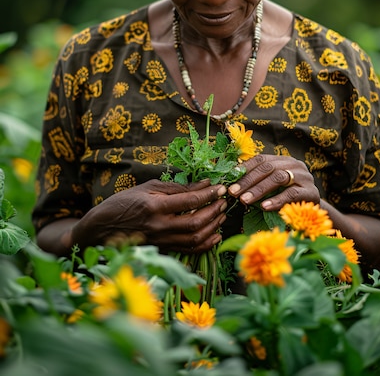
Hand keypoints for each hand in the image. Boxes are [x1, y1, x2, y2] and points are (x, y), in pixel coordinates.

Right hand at [72, 179, 226, 253]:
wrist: (101, 229)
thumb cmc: (123, 203)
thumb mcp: (148, 188)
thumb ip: (177, 188)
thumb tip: (203, 184)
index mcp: (155, 206)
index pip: (190, 200)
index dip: (210, 194)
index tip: (221, 187)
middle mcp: (159, 226)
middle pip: (196, 221)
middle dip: (214, 210)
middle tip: (224, 201)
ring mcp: (161, 241)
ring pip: (195, 238)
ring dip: (213, 226)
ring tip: (221, 214)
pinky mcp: (162, 250)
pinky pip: (189, 250)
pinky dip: (206, 243)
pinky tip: (214, 234)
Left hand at [228, 154, 319, 210]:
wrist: (313, 211)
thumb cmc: (287, 198)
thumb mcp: (272, 187)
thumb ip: (258, 181)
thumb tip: (232, 179)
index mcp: (283, 160)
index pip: (261, 159)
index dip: (245, 168)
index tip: (230, 180)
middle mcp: (294, 164)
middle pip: (268, 167)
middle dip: (248, 180)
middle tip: (233, 192)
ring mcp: (304, 177)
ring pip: (278, 178)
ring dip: (258, 189)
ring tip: (244, 200)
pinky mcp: (311, 192)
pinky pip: (291, 194)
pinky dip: (276, 200)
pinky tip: (264, 207)